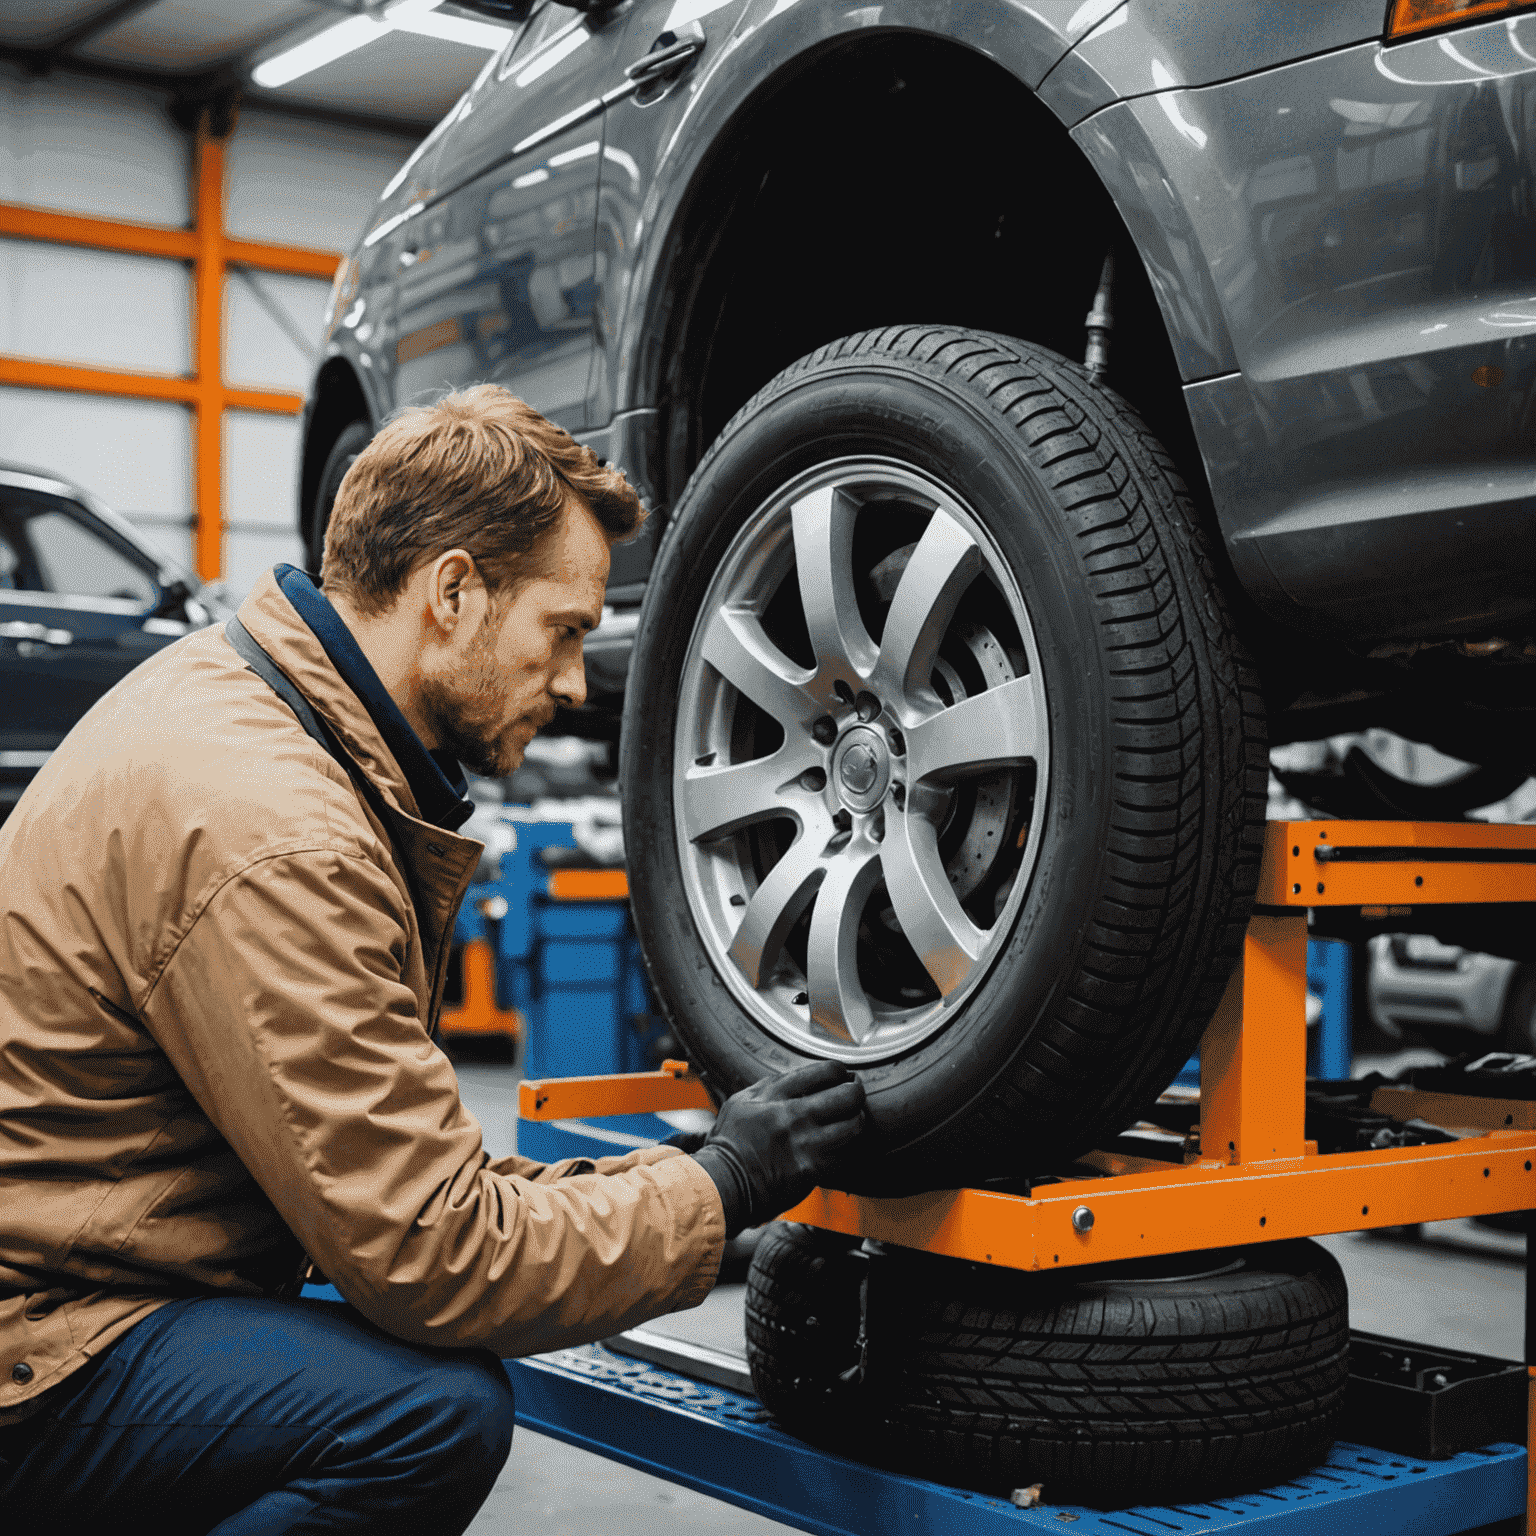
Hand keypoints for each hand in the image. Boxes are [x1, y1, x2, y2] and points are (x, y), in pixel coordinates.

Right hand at [692, 1061, 865, 1236]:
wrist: (724, 1184)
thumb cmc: (730, 1144)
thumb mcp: (741, 1102)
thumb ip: (771, 1087)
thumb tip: (802, 1076)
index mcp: (774, 1097)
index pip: (821, 1072)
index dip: (838, 1070)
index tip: (841, 1074)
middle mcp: (792, 1118)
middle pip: (845, 1095)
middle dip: (856, 1091)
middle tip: (854, 1093)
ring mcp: (804, 1145)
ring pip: (852, 1125)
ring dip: (857, 1120)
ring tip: (853, 1118)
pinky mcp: (811, 1171)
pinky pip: (844, 1154)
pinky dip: (848, 1148)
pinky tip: (842, 1144)